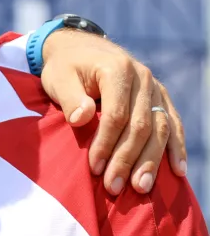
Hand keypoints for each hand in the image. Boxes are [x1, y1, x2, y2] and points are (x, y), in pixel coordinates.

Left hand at [41, 29, 185, 194]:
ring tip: (141, 188)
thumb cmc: (65, 67)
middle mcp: (142, 78)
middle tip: (114, 187)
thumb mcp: (58, 78)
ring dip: (151, 161)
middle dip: (127, 159)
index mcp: (117, 70)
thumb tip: (81, 119)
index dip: (106, 143)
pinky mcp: (160, 97)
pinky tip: (177, 171)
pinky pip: (173, 124)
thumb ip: (70, 98)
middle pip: (141, 126)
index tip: (94, 168)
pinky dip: (176, 148)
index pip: (116, 115)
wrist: (81, 48)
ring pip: (160, 128)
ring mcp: (155, 88)